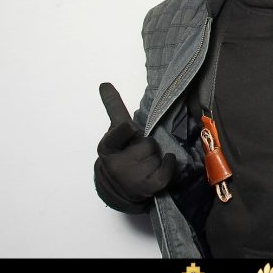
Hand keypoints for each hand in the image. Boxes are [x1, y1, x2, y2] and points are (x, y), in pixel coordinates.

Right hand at [94, 82, 175, 212]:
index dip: (124, 132)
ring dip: (157, 158)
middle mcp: (117, 164)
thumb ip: (114, 108)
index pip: (115, 138)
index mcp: (107, 148)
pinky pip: (166, 170)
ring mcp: (131, 178)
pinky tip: (162, 167)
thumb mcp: (115, 133)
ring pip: (158, 155)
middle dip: (148, 146)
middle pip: (148, 143)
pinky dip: (168, 165)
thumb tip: (104, 83)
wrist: (120, 189)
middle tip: (140, 156)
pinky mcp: (147, 188)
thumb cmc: (121, 153)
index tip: (128, 127)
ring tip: (146, 165)